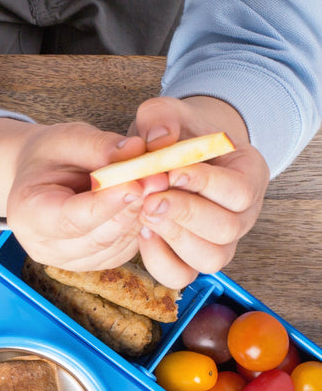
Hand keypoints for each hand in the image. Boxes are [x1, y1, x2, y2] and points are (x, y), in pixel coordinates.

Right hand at [0, 118, 153, 270]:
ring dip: (140, 217)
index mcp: (26, 213)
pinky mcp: (89, 263)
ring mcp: (66, 260)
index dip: (106, 205)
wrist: (39, 177)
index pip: (70, 219)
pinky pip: (122, 251)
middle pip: (96, 238)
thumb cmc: (49, 156)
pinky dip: (138, 227)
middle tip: (161, 178)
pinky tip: (145, 202)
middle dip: (131, 208)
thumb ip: (100, 146)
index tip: (138, 183)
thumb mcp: (67, 139)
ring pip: (114, 246)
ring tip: (157, 184)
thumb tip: (138, 150)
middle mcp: (42, 246)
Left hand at [129, 97, 268, 289]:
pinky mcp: (190, 259)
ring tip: (145, 214)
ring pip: (210, 259)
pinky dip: (159, 260)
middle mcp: (242, 214)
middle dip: (185, 214)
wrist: (168, 156)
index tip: (172, 172)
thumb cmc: (174, 135)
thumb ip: (161, 118)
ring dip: (173, 238)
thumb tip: (157, 138)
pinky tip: (141, 234)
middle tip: (150, 199)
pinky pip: (181, 275)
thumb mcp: (166, 115)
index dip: (207, 185)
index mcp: (248, 174)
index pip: (241, 191)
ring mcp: (219, 241)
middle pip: (227, 229)